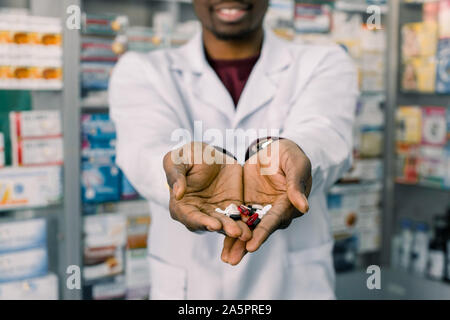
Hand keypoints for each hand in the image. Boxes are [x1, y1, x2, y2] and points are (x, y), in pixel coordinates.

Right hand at [163, 142, 250, 240]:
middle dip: (223, 228)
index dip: (201, 222)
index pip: (189, 217)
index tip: (213, 224)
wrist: (210, 153)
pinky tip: (254, 224)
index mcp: (181, 206)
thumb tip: (178, 194)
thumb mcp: (177, 159)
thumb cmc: (188, 156)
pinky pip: (239, 216)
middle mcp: (198, 213)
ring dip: (236, 229)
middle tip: (235, 232)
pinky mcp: (232, 207)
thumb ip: (176, 175)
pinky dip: (246, 222)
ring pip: (226, 224)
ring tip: (247, 233)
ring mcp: (216, 212)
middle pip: (210, 224)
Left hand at [221, 139, 311, 264]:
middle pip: (259, 231)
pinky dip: (228, 227)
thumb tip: (304, 208)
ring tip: (224, 258)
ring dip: (235, 243)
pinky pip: (237, 218)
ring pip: (247, 228)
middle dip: (245, 245)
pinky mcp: (247, 205)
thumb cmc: (290, 155)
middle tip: (232, 260)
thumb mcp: (296, 164)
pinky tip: (216, 237)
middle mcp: (274, 212)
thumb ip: (296, 184)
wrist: (274, 149)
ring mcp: (260, 210)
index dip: (263, 233)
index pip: (274, 221)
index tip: (252, 245)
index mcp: (288, 205)